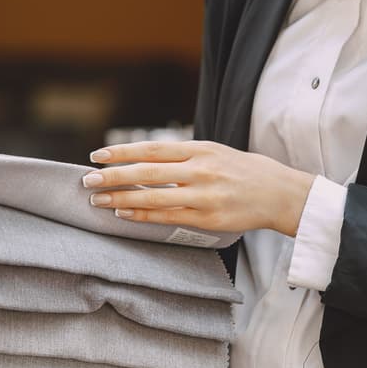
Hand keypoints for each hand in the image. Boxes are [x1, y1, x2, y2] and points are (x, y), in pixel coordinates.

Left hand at [79, 140, 315, 236]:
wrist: (278, 193)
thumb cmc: (243, 171)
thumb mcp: (214, 152)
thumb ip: (183, 155)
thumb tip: (144, 160)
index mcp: (200, 149)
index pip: (152, 149)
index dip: (123, 152)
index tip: (98, 154)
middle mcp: (200, 169)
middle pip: (147, 172)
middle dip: (113, 176)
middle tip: (88, 179)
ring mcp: (204, 195)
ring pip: (153, 197)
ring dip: (121, 198)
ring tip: (98, 200)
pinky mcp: (208, 218)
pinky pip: (167, 217)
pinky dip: (142, 215)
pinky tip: (123, 213)